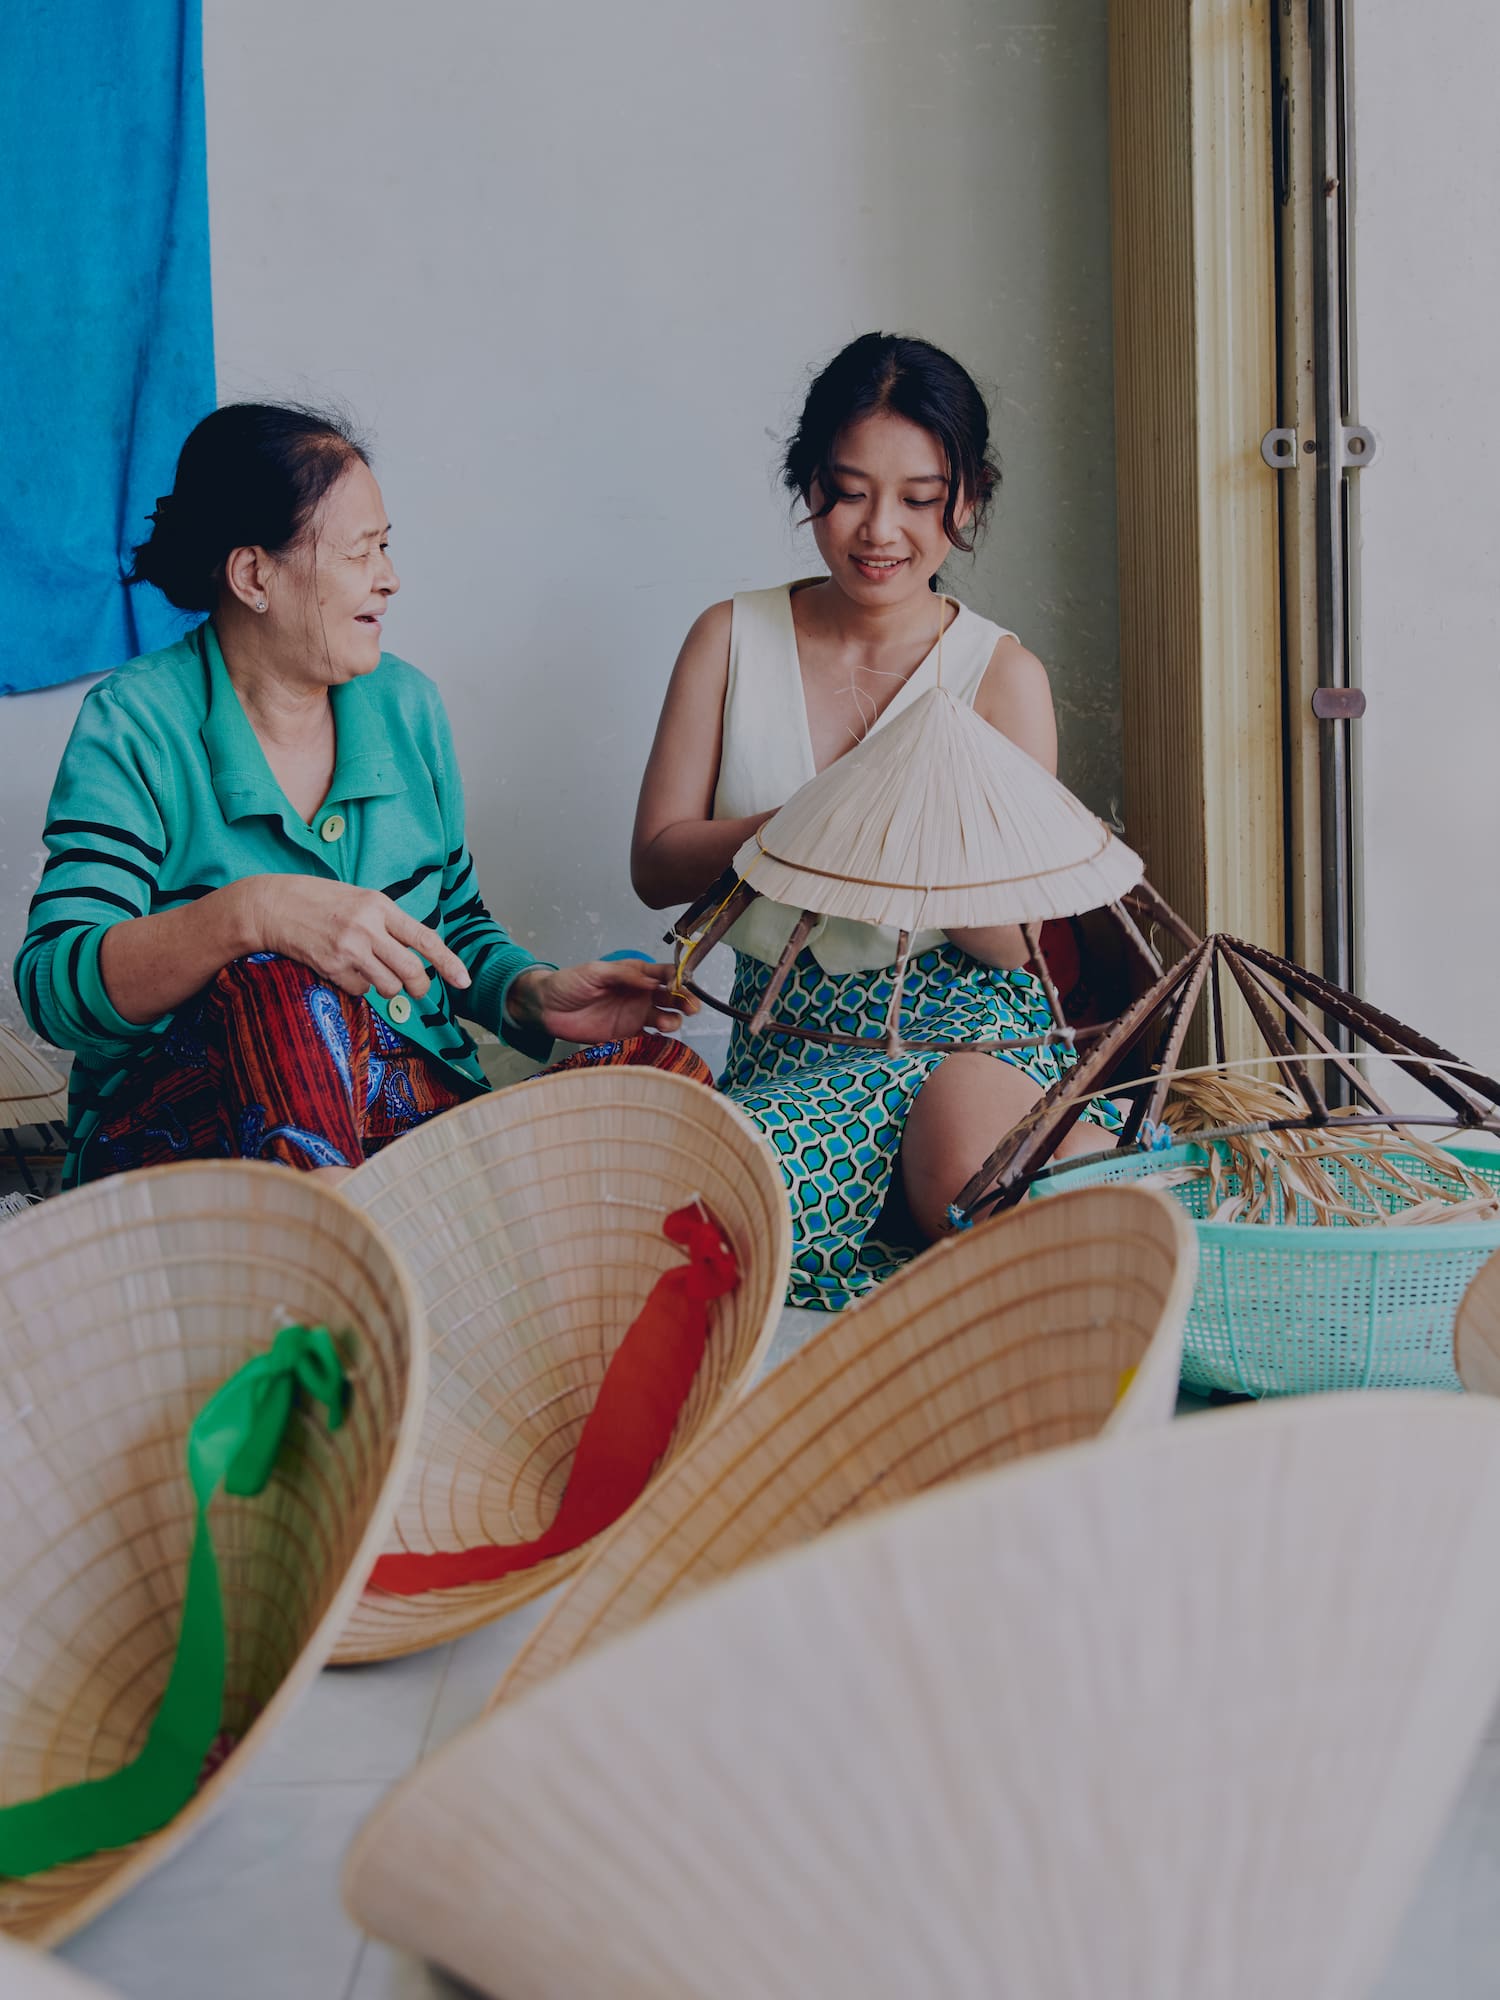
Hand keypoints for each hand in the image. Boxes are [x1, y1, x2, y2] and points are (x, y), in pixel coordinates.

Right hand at [240, 875, 469, 1001]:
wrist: (273, 906)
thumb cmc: (319, 901)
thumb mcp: (359, 900)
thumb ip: (387, 923)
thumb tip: (415, 951)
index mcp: (380, 906)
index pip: (425, 939)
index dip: (449, 963)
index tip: (464, 981)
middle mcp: (368, 927)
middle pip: (412, 971)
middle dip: (419, 987)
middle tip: (417, 989)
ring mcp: (349, 949)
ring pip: (389, 987)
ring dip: (386, 987)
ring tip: (370, 970)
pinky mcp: (332, 967)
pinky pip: (360, 990)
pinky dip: (358, 986)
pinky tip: (343, 968)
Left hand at [509, 961, 698, 1043]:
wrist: (546, 1008)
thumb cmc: (568, 983)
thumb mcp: (595, 971)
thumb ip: (624, 975)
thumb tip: (653, 981)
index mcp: (635, 975)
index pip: (664, 974)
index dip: (678, 978)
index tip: (684, 984)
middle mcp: (640, 995)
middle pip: (671, 998)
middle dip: (684, 1001)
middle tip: (690, 1008)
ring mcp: (634, 1016)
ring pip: (664, 1019)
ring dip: (672, 1021)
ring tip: (666, 1024)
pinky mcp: (626, 1036)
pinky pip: (648, 1040)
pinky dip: (657, 1042)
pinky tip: (658, 1042)